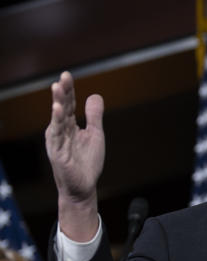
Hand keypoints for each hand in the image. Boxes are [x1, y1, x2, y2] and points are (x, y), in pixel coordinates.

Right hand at [44, 71, 103, 239]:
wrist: (84, 186)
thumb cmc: (87, 161)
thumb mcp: (95, 134)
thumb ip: (94, 116)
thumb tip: (95, 95)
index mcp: (68, 125)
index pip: (68, 104)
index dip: (69, 90)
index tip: (67, 75)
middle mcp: (60, 130)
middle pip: (62, 107)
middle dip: (62, 92)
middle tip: (63, 77)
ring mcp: (57, 141)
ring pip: (57, 119)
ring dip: (58, 103)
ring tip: (57, 88)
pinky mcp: (57, 152)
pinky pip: (57, 135)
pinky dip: (57, 122)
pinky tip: (58, 110)